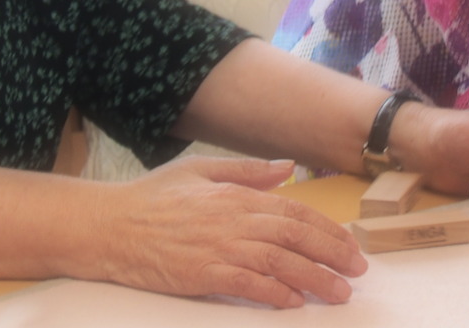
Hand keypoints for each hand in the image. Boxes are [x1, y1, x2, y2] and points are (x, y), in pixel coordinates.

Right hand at [82, 156, 366, 308]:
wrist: (110, 225)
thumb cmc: (153, 197)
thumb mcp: (202, 170)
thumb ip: (248, 171)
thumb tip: (287, 167)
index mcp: (236, 195)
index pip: (294, 212)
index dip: (327, 230)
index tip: (349, 246)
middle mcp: (234, 219)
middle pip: (294, 237)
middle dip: (332, 254)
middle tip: (358, 272)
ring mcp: (219, 247)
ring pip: (278, 262)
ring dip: (313, 279)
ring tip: (339, 293)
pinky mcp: (203, 274)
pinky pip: (247, 284)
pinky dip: (273, 293)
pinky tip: (293, 302)